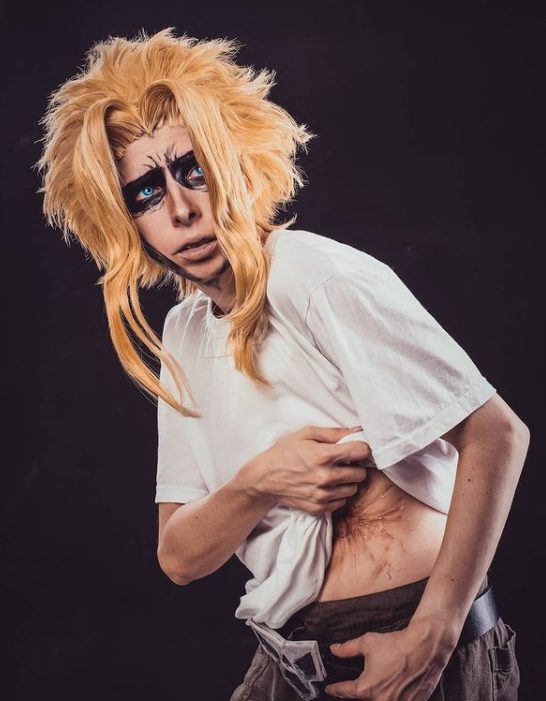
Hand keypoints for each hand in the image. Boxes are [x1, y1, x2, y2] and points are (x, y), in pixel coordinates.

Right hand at [243, 425, 370, 514]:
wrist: (264, 478)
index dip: (360, 448)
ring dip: (347, 481)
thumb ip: (334, 432)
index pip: (361, 452)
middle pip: (361, 473)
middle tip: (343, 462)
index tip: (354, 448)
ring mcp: (322, 495)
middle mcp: (326, 477)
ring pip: (353, 488)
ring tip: (333, 474)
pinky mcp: (319, 508)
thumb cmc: (285, 452)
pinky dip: (337, 493)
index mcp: (324, 455)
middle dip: (355, 465)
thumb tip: (358, 429)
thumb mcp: (306, 434)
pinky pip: (341, 501)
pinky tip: (326, 485)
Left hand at [324, 617, 454, 699]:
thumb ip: (347, 649)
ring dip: (374, 697)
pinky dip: (391, 697)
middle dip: (355, 694)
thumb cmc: (396, 645)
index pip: (345, 692)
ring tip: (375, 687)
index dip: (335, 689)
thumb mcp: (367, 643)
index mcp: (366, 688)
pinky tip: (392, 690)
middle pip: (362, 700)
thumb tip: (334, 650)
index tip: (329, 689)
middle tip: (351, 688)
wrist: (424, 649)